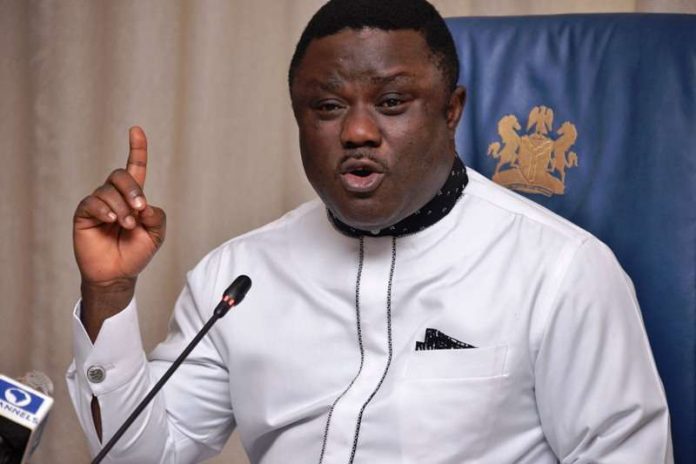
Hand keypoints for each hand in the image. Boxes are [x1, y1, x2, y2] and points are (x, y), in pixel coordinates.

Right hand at [73, 127, 165, 330]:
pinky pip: (93, 202)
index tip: (136, 130)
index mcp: (134, 196)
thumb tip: (146, 205)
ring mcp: (98, 203)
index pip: (135, 167)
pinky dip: (105, 210)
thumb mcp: (156, 235)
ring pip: (108, 190)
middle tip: (141, 209)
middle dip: (133, 189)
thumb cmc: (136, 253)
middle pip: (120, 175)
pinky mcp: (84, 214)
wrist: (117, 274)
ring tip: (127, 225)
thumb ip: (157, 217)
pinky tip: (112, 221)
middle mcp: (114, 195)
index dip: (137, 149)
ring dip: (122, 207)